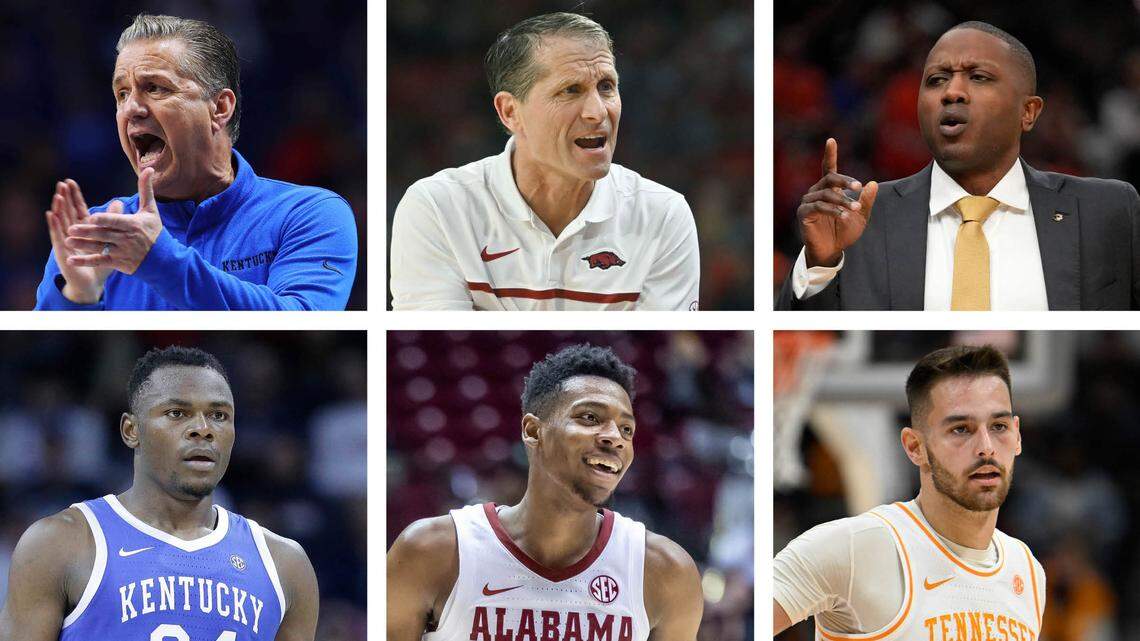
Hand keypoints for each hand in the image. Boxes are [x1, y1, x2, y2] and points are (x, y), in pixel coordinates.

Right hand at [45, 179, 112, 303]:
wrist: (92, 281)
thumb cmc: (101, 260)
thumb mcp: (110, 238)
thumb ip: (113, 220)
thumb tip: (119, 202)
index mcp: (83, 229)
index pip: (77, 209)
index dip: (74, 196)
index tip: (70, 181)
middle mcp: (73, 233)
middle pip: (67, 212)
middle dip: (64, 198)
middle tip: (61, 183)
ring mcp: (66, 241)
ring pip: (61, 221)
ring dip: (58, 208)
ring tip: (57, 195)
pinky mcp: (62, 250)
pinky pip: (57, 236)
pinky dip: (53, 225)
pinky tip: (50, 214)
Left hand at [65, 167, 163, 275]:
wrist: (164, 260)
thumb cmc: (155, 231)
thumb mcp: (150, 210)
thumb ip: (146, 190)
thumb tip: (148, 168)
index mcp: (133, 225)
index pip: (116, 222)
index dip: (104, 220)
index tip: (91, 217)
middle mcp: (127, 239)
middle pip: (104, 235)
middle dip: (87, 232)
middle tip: (70, 228)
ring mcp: (122, 252)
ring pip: (100, 248)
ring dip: (83, 245)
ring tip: (67, 241)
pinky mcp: (118, 263)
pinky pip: (99, 261)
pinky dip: (85, 261)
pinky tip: (71, 259)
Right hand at [797, 138, 878, 266]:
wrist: (832, 250)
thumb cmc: (844, 231)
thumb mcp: (861, 216)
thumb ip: (866, 201)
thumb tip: (873, 183)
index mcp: (829, 189)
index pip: (828, 168)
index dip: (830, 154)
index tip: (831, 140)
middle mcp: (816, 191)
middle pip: (830, 178)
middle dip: (845, 181)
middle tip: (858, 188)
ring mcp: (808, 202)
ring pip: (826, 193)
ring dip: (842, 201)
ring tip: (854, 210)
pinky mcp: (804, 213)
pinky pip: (818, 206)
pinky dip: (832, 210)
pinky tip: (842, 216)